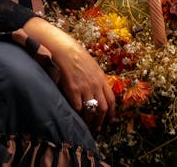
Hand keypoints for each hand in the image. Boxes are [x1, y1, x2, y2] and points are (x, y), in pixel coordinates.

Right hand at [22, 17, 114, 131]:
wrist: (64, 49)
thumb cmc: (76, 55)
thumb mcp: (92, 66)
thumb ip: (97, 79)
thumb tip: (98, 90)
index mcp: (101, 79)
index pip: (111, 99)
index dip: (112, 112)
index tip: (111, 120)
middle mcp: (95, 85)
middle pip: (103, 108)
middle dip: (101, 120)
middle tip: (98, 127)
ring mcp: (84, 87)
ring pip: (91, 110)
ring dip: (89, 120)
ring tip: (86, 125)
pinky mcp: (73, 89)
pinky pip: (78, 107)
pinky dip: (78, 114)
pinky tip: (76, 116)